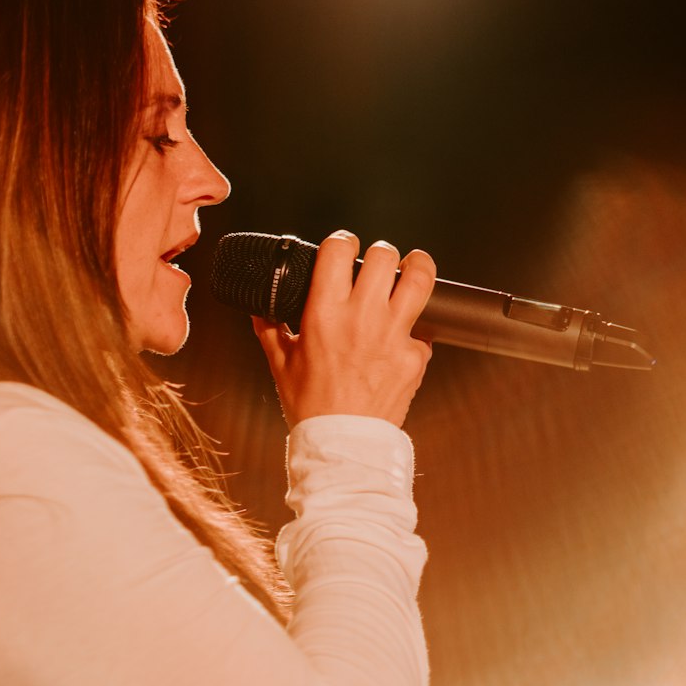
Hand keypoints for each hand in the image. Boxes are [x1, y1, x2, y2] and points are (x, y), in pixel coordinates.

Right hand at [251, 231, 436, 428]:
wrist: (342, 444)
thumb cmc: (312, 407)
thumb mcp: (281, 365)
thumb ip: (270, 330)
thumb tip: (259, 310)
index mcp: (325, 314)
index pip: (339, 250)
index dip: (343, 241)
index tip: (344, 247)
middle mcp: (362, 317)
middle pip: (384, 255)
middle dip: (381, 253)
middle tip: (378, 263)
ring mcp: (394, 335)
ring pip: (419, 277)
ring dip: (417, 267)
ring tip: (412, 269)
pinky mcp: (416, 356)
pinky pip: (425, 328)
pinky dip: (417, 329)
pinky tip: (405, 336)